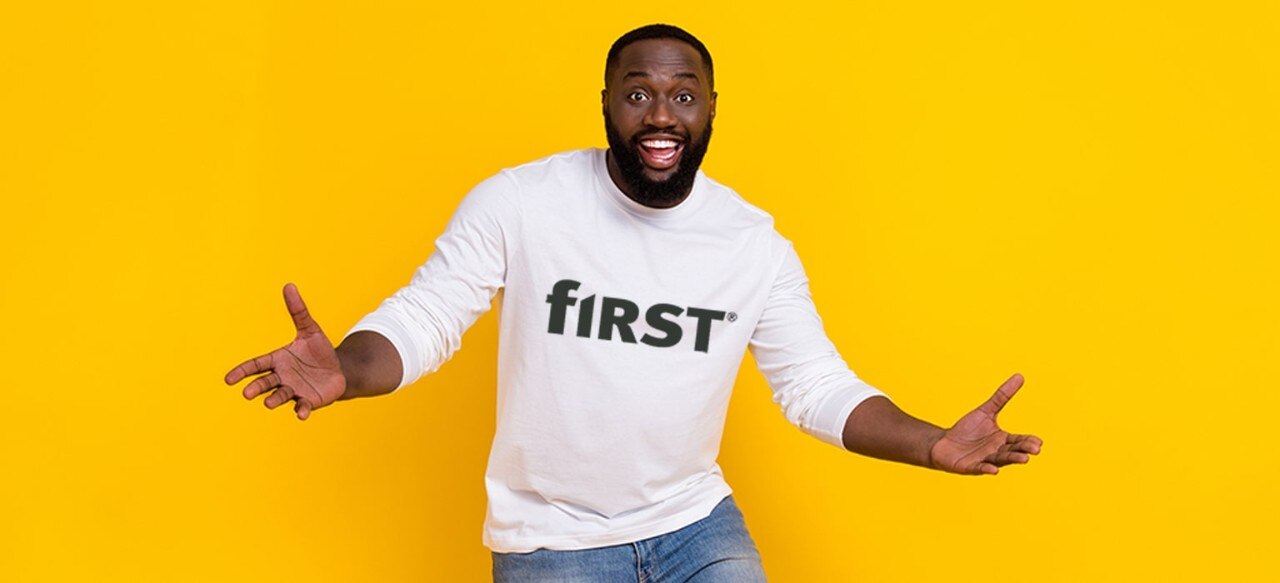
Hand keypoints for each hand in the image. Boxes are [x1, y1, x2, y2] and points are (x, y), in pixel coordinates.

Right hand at [224, 283, 346, 419]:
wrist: (338, 370)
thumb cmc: (319, 351)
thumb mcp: (310, 329)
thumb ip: (298, 311)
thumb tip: (289, 285)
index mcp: (278, 360)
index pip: (256, 365)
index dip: (242, 372)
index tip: (228, 379)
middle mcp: (282, 377)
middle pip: (265, 383)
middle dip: (256, 388)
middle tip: (246, 393)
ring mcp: (294, 390)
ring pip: (280, 396)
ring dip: (274, 399)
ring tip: (268, 403)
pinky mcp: (308, 401)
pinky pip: (302, 407)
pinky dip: (301, 411)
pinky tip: (301, 414)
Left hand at [929, 373, 1042, 474]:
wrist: (944, 443)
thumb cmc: (968, 430)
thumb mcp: (986, 411)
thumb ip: (1002, 396)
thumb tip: (1020, 376)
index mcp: (1002, 440)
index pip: (1018, 440)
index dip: (1028, 441)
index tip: (1039, 442)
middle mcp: (996, 452)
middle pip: (1012, 451)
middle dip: (1023, 450)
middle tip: (1036, 450)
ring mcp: (984, 460)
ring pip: (1000, 460)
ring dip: (1012, 459)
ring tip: (1024, 459)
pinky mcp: (970, 467)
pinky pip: (980, 469)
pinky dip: (987, 469)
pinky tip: (993, 470)